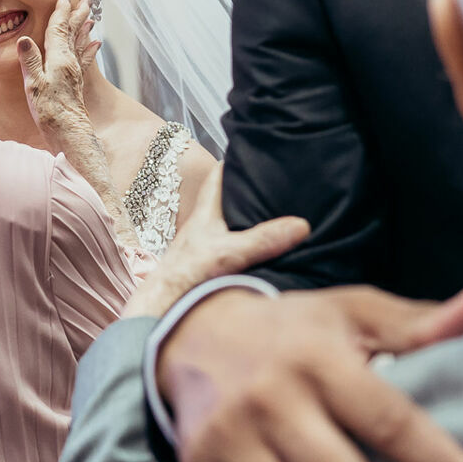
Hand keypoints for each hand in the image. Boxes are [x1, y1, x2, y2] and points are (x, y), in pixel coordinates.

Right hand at [18, 0, 95, 141]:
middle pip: (74, 33)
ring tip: (91, 16)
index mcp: (59, 60)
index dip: (61, 12)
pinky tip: (96, 44)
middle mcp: (70, 63)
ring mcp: (75, 72)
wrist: (69, 135)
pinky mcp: (76, 83)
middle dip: (78, 14)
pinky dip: (89, 48)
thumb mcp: (34, 86)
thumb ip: (30, 61)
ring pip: (80, 43)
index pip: (59, 30)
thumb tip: (24, 39)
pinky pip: (84, 59)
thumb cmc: (50, 113)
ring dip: (84, 28)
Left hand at [123, 167, 307, 318]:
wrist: (161, 308)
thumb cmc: (187, 275)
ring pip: (224, 225)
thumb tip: (301, 225)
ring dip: (241, 220)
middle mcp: (201, 227)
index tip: (250, 153)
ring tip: (268, 215)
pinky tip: (254, 253)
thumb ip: (264, 239)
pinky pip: (225, 247)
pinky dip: (239, 245)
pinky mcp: (203, 267)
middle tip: (267, 184)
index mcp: (205, 214)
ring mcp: (201, 247)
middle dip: (242, 191)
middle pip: (222, 200)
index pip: (217, 178)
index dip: (233, 163)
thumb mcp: (230, 253)